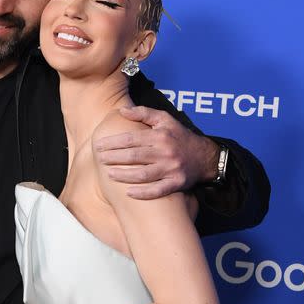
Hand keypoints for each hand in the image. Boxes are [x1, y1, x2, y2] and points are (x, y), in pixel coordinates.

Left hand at [94, 106, 219, 198]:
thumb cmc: (180, 137)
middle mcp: (165, 152)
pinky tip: (128, 193)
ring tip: (109, 174)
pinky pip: (158, 190)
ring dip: (124, 175)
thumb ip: (143, 113)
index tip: (98, 145)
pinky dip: (143, 193)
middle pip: (134, 156)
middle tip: (100, 160)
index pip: (131, 139)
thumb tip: (122, 110)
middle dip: (114, 158)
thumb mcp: (165, 119)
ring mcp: (171, 169)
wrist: (204, 157)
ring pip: (143, 174)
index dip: (113, 143)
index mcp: (160, 136)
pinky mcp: (176, 183)